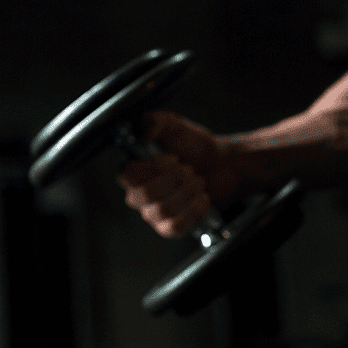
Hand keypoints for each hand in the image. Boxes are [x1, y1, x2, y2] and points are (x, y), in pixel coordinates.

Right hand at [117, 111, 239, 237]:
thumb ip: (154, 121)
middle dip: (174, 179)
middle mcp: (139, 194)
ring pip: (162, 211)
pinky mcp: (171, 227)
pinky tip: (201, 198)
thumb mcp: (174, 124)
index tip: (170, 158)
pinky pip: (175, 227)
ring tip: (198, 181)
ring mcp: (154, 213)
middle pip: (143, 195)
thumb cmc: (194, 144)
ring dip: (187, 192)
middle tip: (188, 169)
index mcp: (134, 170)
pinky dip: (194, 210)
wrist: (222, 163)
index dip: (149, 168)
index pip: (125, 176)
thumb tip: (143, 133)